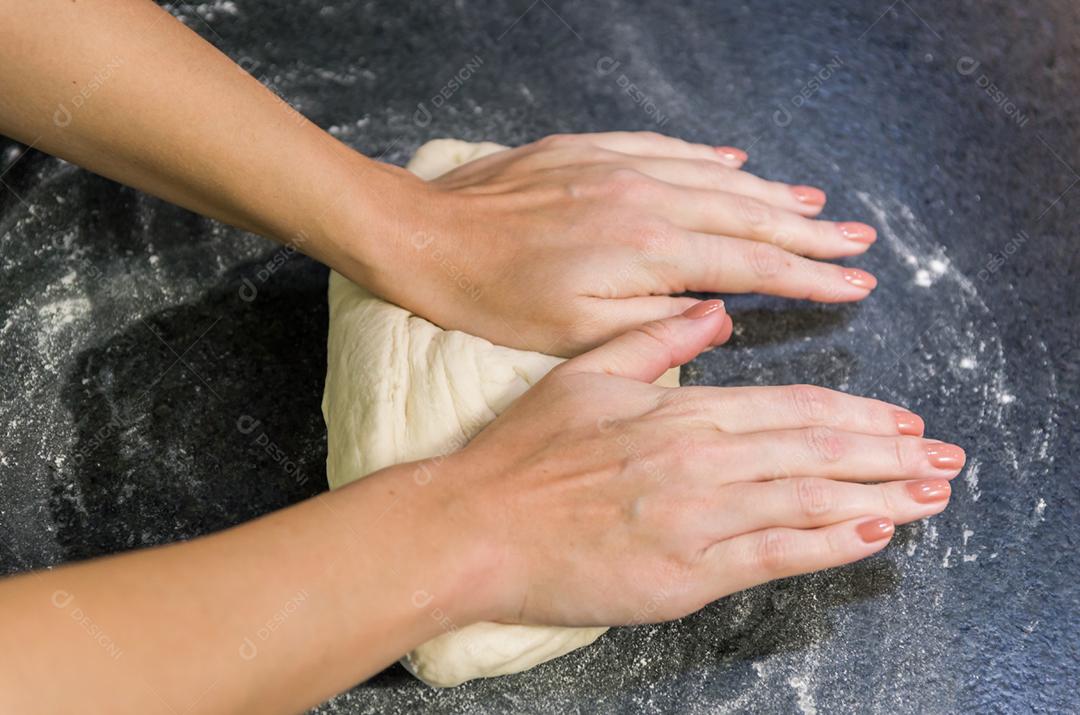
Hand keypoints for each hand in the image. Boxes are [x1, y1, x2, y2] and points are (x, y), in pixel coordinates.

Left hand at [366, 132, 878, 355]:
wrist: (425, 235)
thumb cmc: (493, 298)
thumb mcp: (575, 333)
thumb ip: (656, 321)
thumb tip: (720, 311)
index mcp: (648, 250)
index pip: (751, 264)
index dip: (809, 277)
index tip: (855, 285)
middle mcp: (646, 197)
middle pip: (748, 214)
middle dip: (810, 232)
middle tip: (859, 242)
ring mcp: (620, 166)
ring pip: (717, 178)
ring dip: (772, 193)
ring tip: (817, 205)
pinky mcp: (592, 150)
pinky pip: (670, 148)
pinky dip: (712, 159)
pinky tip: (738, 162)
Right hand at [437, 301, 961, 626]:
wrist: (475, 525)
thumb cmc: (522, 452)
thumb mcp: (585, 373)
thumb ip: (656, 338)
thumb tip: (715, 313)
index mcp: (682, 411)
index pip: (795, 407)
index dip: (858, 414)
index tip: (900, 419)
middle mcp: (702, 460)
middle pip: (819, 451)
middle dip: (890, 453)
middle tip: (943, 455)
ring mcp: (699, 520)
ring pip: (812, 501)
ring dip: (881, 495)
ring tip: (931, 493)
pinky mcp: (686, 575)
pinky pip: (776, 558)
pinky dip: (830, 545)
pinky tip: (873, 534)